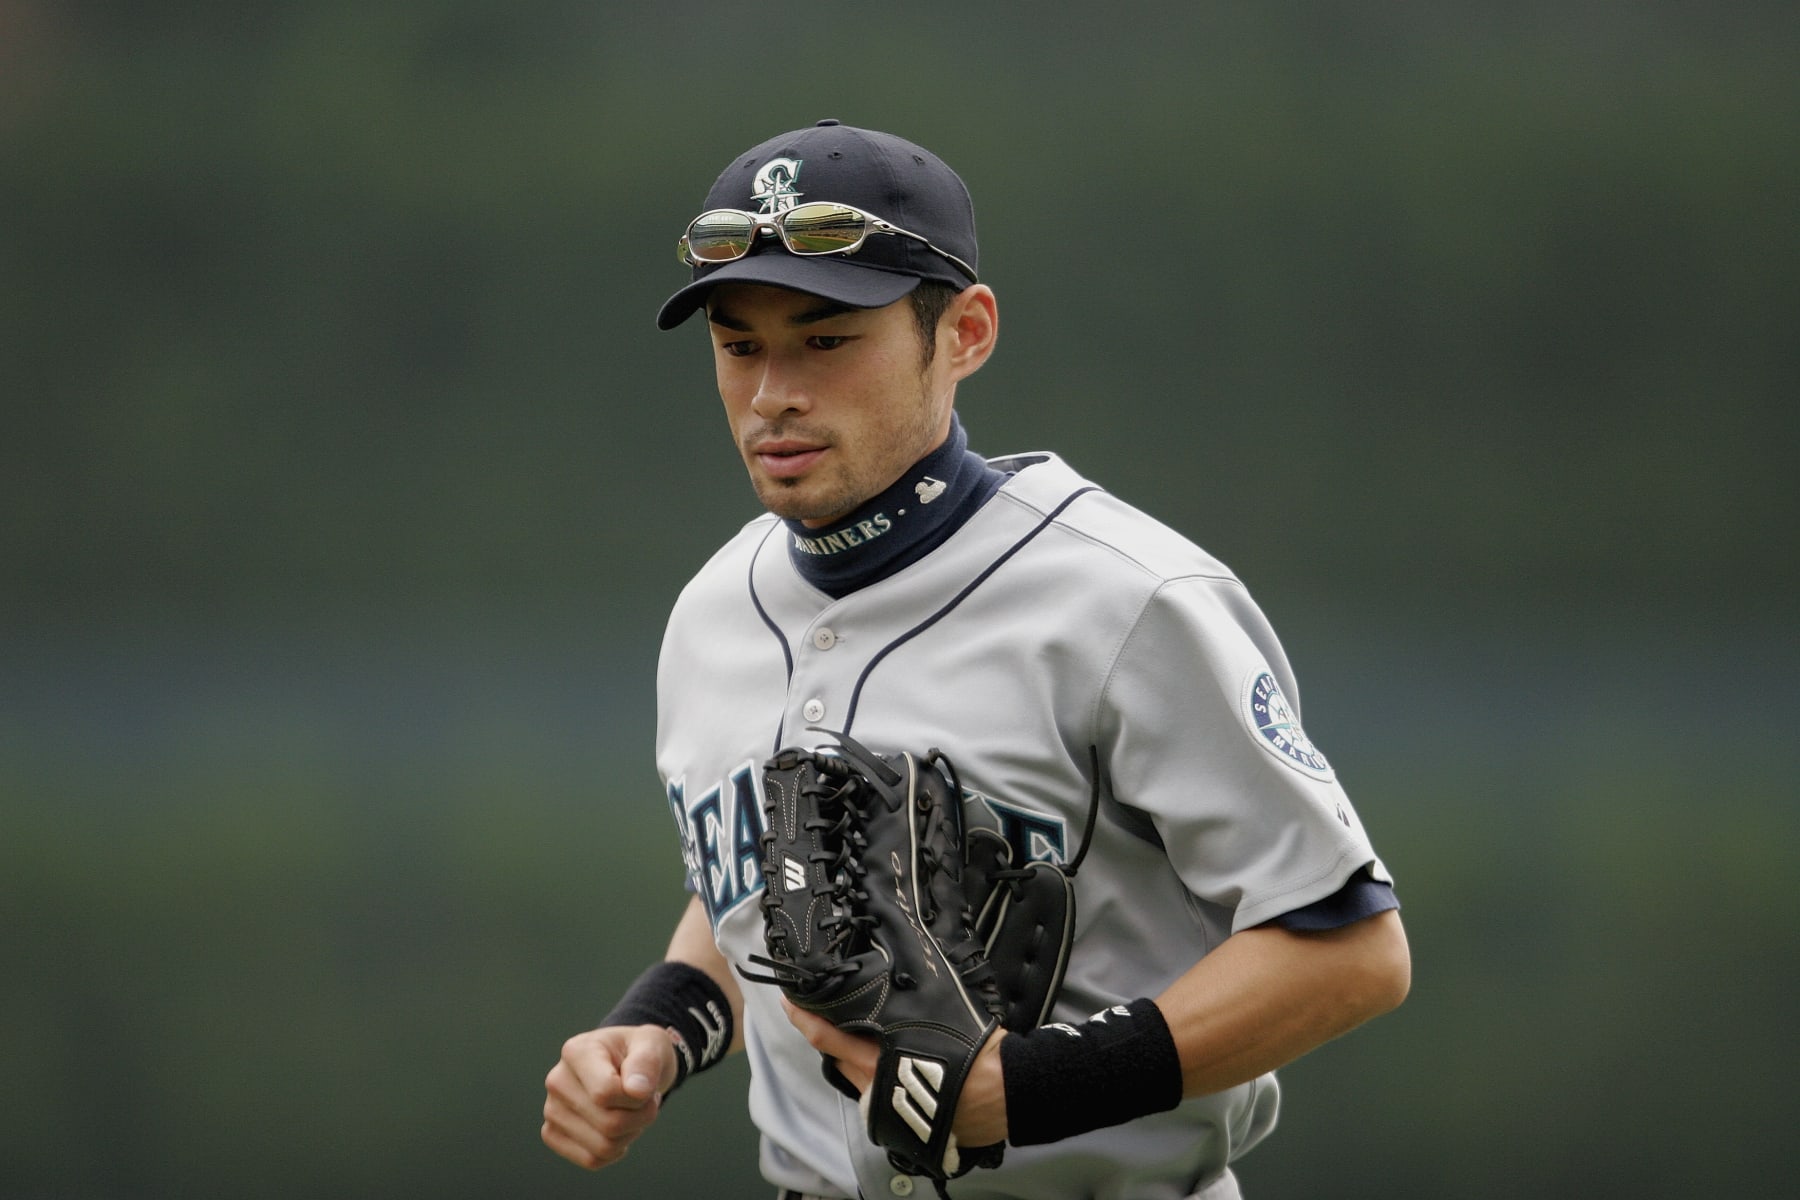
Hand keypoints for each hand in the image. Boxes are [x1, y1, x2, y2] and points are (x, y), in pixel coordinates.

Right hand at [541, 1024, 679, 1168]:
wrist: (626, 1065)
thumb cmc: (637, 1052)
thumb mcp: (652, 1044)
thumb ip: (647, 1062)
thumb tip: (637, 1091)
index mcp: (576, 1052)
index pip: (605, 1093)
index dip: (637, 1098)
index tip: (646, 1085)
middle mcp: (557, 1080)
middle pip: (609, 1124)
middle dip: (641, 1117)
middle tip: (646, 1100)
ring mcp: (551, 1109)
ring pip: (603, 1147)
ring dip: (630, 1133)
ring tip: (631, 1110)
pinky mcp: (552, 1133)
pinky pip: (591, 1160)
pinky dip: (615, 1151)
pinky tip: (618, 1129)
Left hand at [782, 999, 1010, 1148]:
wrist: (1003, 1091)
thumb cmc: (973, 1047)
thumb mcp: (937, 1008)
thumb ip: (906, 1001)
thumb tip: (894, 983)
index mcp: (876, 1058)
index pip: (826, 1036)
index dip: (803, 1018)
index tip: (789, 1003)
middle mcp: (873, 1084)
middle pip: (837, 1057)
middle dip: (830, 1036)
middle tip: (828, 1013)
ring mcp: (885, 1108)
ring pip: (856, 1077)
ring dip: (854, 1057)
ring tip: (865, 1036)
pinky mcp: (900, 1123)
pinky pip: (877, 1095)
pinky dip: (876, 1077)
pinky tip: (890, 1063)